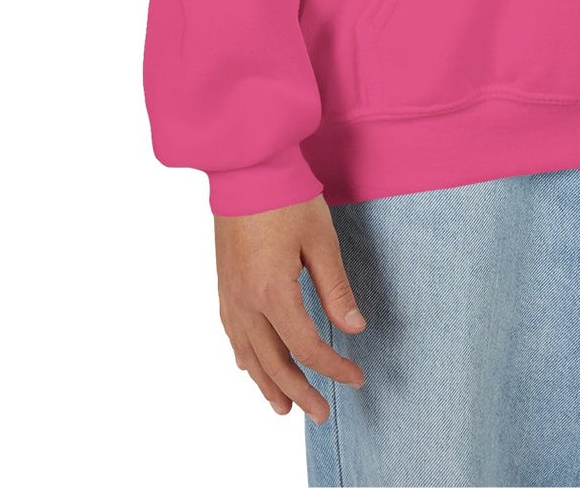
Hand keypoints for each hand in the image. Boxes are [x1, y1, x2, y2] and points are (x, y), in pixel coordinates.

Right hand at [214, 195, 368, 422]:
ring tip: (282, 408)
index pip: (307, 346)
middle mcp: (246, 301)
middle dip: (300, 391)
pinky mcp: (223, 282)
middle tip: (321, 414)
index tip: (356, 377)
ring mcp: (230, 293)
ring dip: (266, 383)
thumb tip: (355, 329)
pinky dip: (243, 355)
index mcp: (273, 292)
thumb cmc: (287, 196)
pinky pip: (231, 332)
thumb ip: (336, 289)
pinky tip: (248, 364)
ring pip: (247, 354)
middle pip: (274, 361)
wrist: (246, 165)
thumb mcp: (321, 240)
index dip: (333, 367)